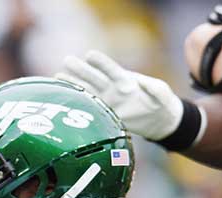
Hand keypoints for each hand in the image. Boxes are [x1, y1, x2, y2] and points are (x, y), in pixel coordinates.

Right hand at [57, 51, 182, 140]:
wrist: (158, 119)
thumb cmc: (162, 102)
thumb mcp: (164, 94)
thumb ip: (155, 89)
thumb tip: (143, 84)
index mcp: (126, 81)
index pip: (111, 70)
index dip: (101, 63)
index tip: (89, 55)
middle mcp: (113, 89)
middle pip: (95, 78)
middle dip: (81, 70)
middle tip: (66, 60)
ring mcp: (107, 101)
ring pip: (87, 91)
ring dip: (73, 84)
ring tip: (57, 76)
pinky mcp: (105, 114)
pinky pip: (89, 108)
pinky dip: (76, 103)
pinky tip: (63, 97)